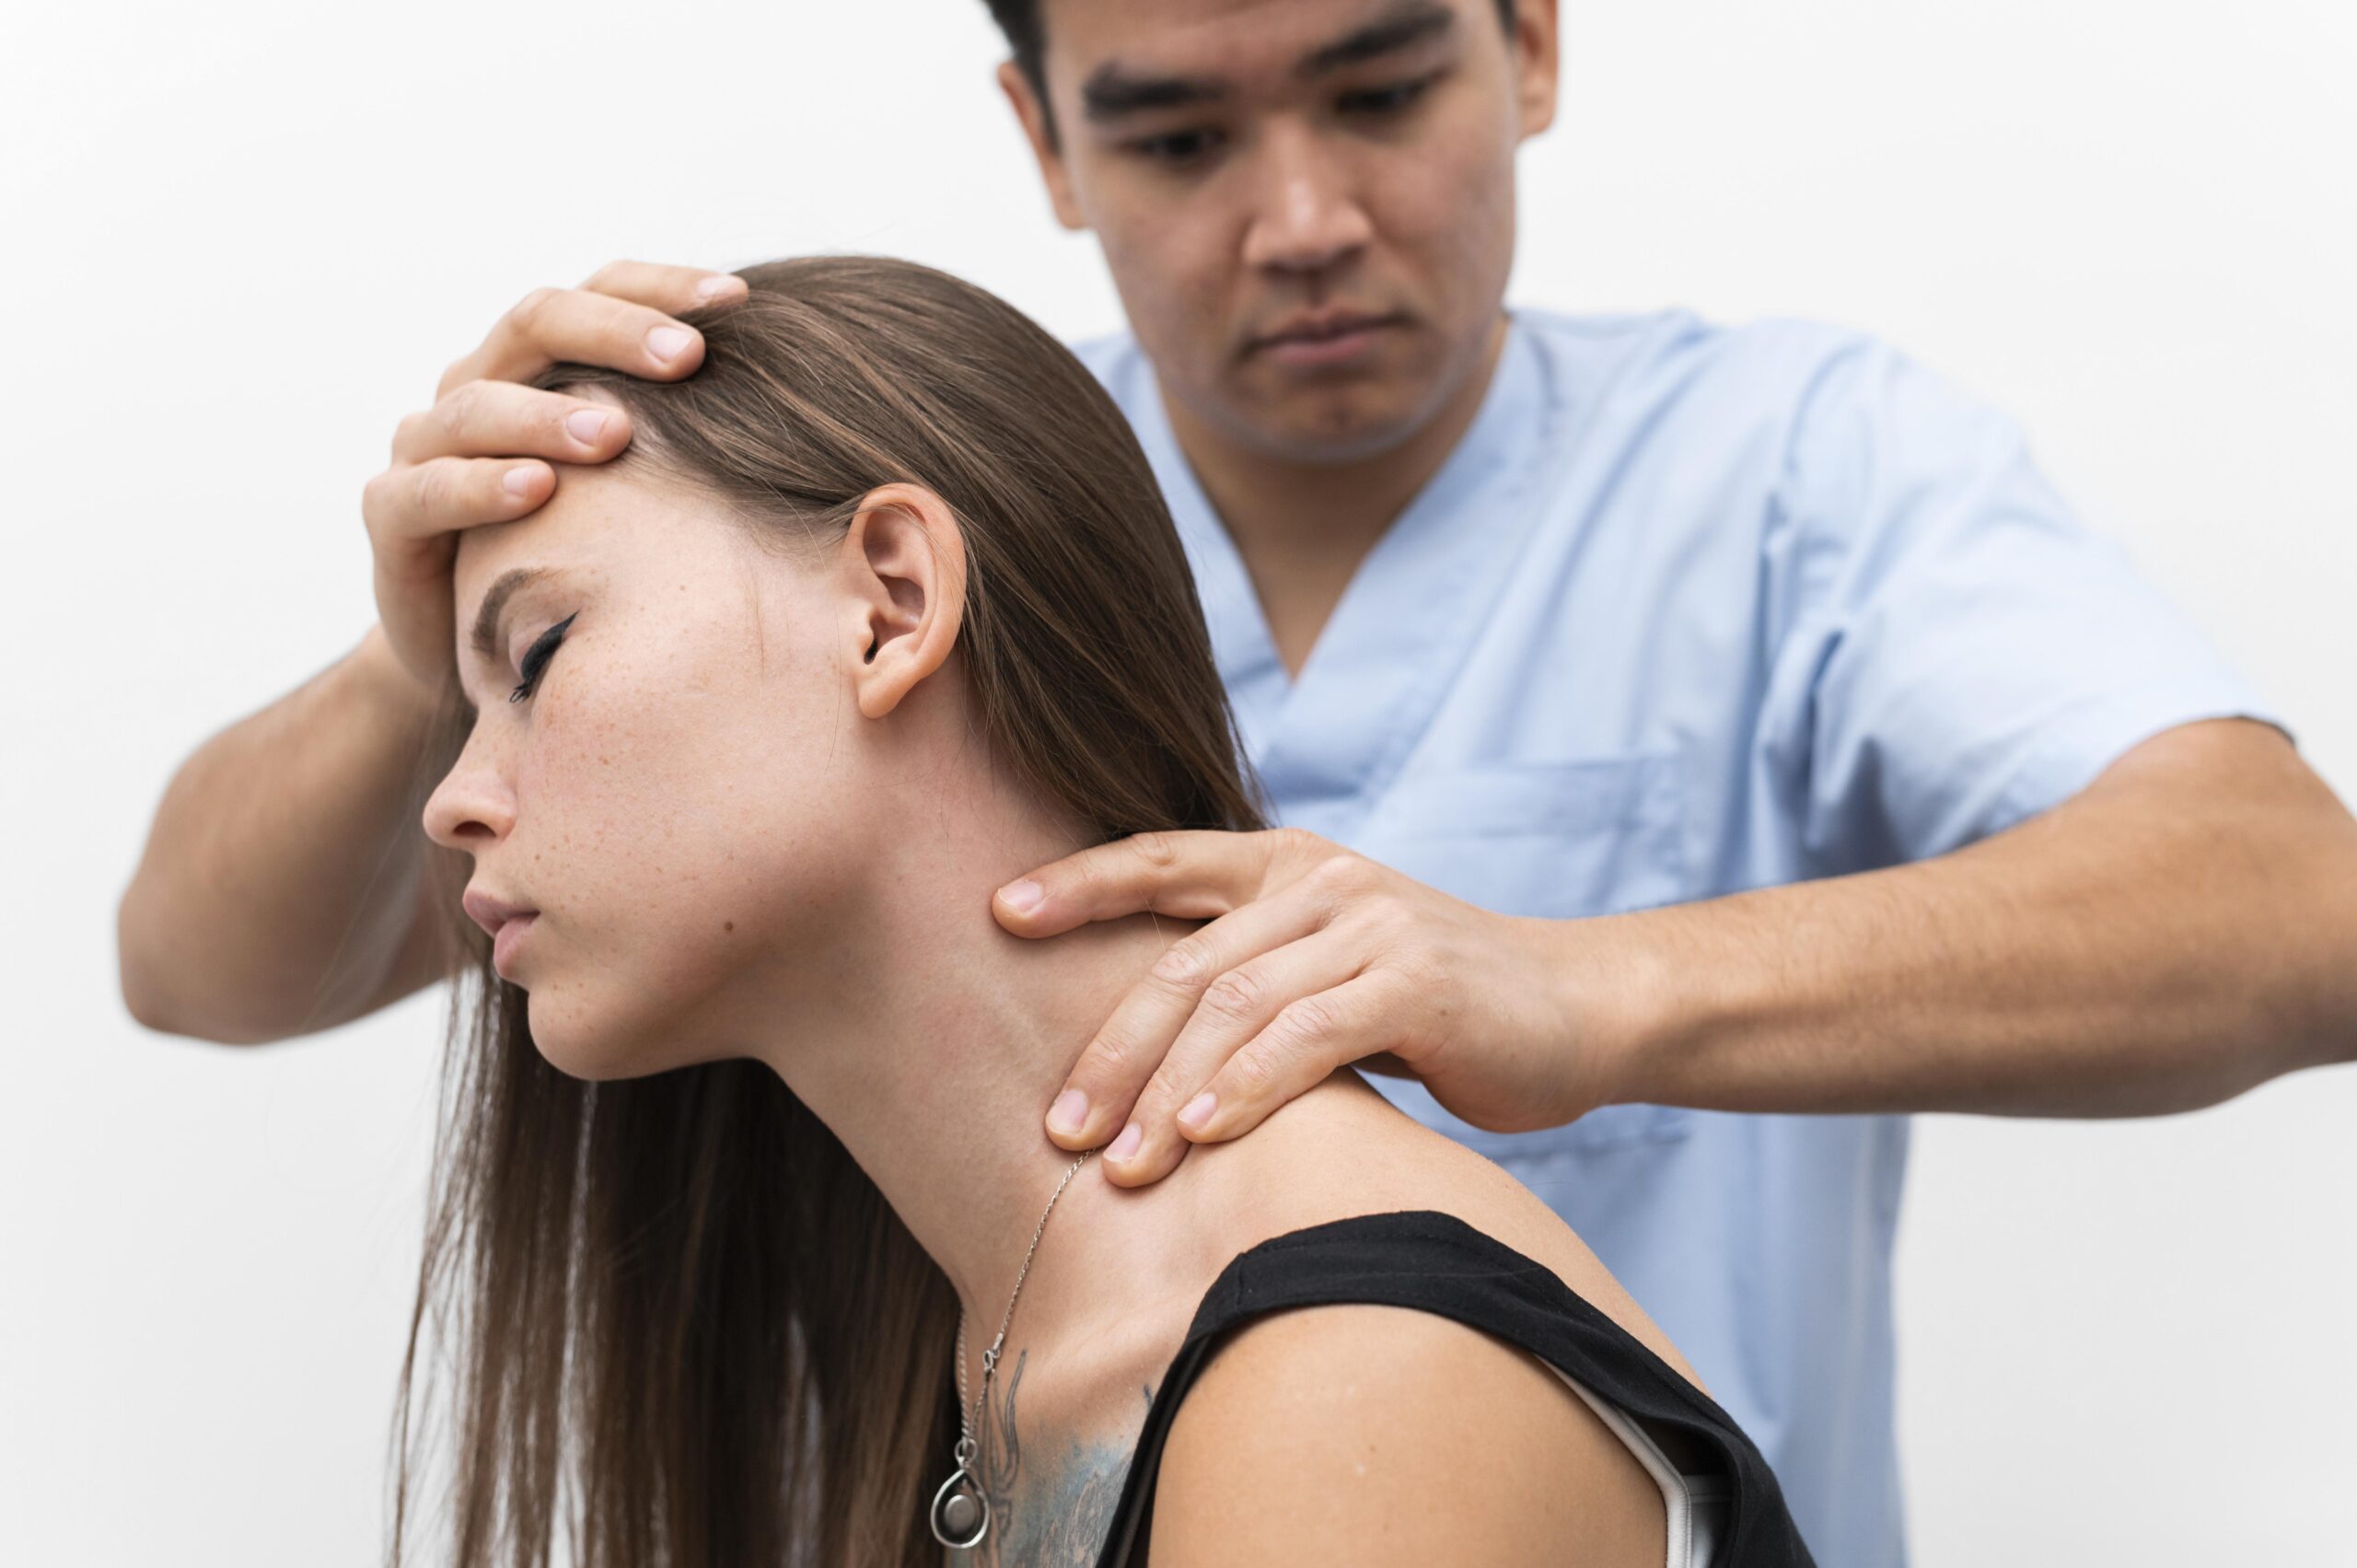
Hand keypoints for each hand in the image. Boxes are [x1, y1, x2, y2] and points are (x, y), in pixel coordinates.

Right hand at [359, 260, 748, 695]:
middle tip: (689, 356)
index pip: (597, 291)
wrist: (471, 643)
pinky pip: (426, 490)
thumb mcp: (641, 491)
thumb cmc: (580, 552)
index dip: (661, 287)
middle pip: (534, 323)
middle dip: (614, 333)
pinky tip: (537, 491)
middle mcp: (476, 384)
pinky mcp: (390, 517)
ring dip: (548, 414)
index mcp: (539, 361)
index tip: (740, 300)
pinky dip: (479, 486)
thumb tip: (819, 418)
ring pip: (476, 405)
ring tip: (616, 433)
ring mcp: (425, 446)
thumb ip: (692, 441)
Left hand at [995, 827, 1642, 1186]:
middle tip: (1057, 1128)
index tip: (997, 913)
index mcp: (1286, 864)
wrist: (1577, 1008)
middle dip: (1110, 1051)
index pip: (1160, 859)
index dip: (1078, 884)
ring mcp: (1369, 924)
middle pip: (1183, 962)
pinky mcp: (1415, 980)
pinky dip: (1247, 1087)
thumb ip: (1250, 978)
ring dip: (1166, 1092)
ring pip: (1234, 1005)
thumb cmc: (1438, 1004)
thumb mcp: (1332, 967)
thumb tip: (1133, 1049)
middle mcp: (1320, 879)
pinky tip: (1203, 1134)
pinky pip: (1308, 1035)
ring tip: (1118, 1163)